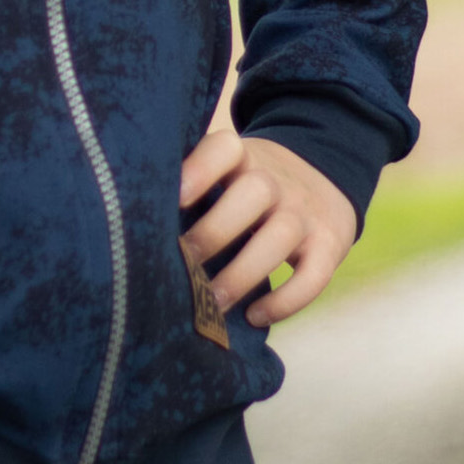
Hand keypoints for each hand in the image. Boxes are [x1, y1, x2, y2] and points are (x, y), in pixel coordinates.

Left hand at [179, 130, 354, 327]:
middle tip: (182, 263)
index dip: (200, 168)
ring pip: (280, 236)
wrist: (324, 178)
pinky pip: (314, 274)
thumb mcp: (227, 171)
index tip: (174, 198)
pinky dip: (286, 300)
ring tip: (211, 303)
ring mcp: (305, 212)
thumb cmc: (248, 186)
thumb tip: (134, 222)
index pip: (225, 148)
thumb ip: (191, 186)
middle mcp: (276, 180)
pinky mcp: (329, 244)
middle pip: (254, 193)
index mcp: (243, 158)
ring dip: (242, 274)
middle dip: (214, 231)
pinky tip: (254, 316)